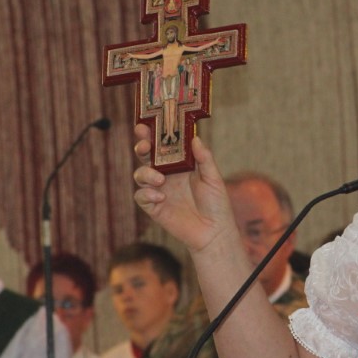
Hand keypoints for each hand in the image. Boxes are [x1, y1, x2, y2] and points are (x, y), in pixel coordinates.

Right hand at [132, 123, 235, 254]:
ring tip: (160, 179)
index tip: (146, 125)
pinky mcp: (154, 207)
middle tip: (144, 146)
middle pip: (147, 156)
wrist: (214, 232)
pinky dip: (147, 194)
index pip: (163, 145)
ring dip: (146, 173)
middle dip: (142, 147)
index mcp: (180, 165)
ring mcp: (158, 190)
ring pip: (140, 175)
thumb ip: (204, 159)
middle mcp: (166, 175)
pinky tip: (160, 197)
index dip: (153, 135)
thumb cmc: (217, 204)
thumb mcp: (214, 179)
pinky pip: (141, 196)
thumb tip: (196, 138)